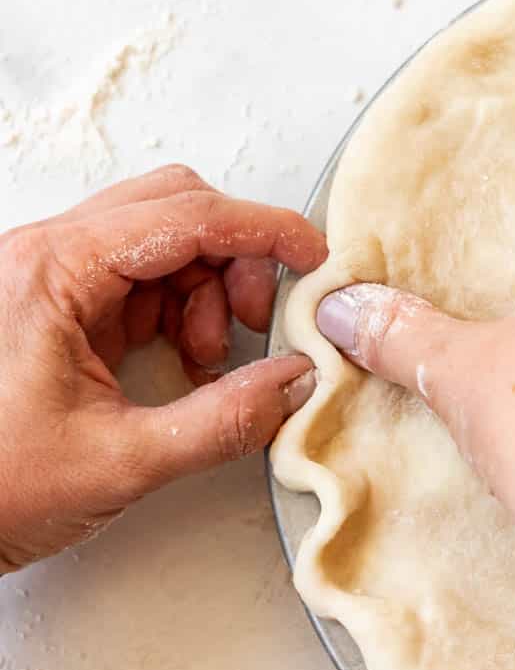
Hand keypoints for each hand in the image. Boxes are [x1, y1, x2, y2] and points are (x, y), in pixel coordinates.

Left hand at [0, 165, 325, 570]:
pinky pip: (140, 280)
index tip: (314, 257)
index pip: (186, 215)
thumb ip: (222, 421)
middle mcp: (45, 257)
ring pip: (163, 242)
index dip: (264, 231)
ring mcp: (50, 279)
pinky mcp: (58, 309)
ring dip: (209, 292)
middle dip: (235, 261)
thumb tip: (292, 384)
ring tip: (210, 365)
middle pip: (175, 209)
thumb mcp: (121, 460)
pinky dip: (182, 312)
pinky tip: (188, 365)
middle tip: (259, 325)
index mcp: (51, 270)